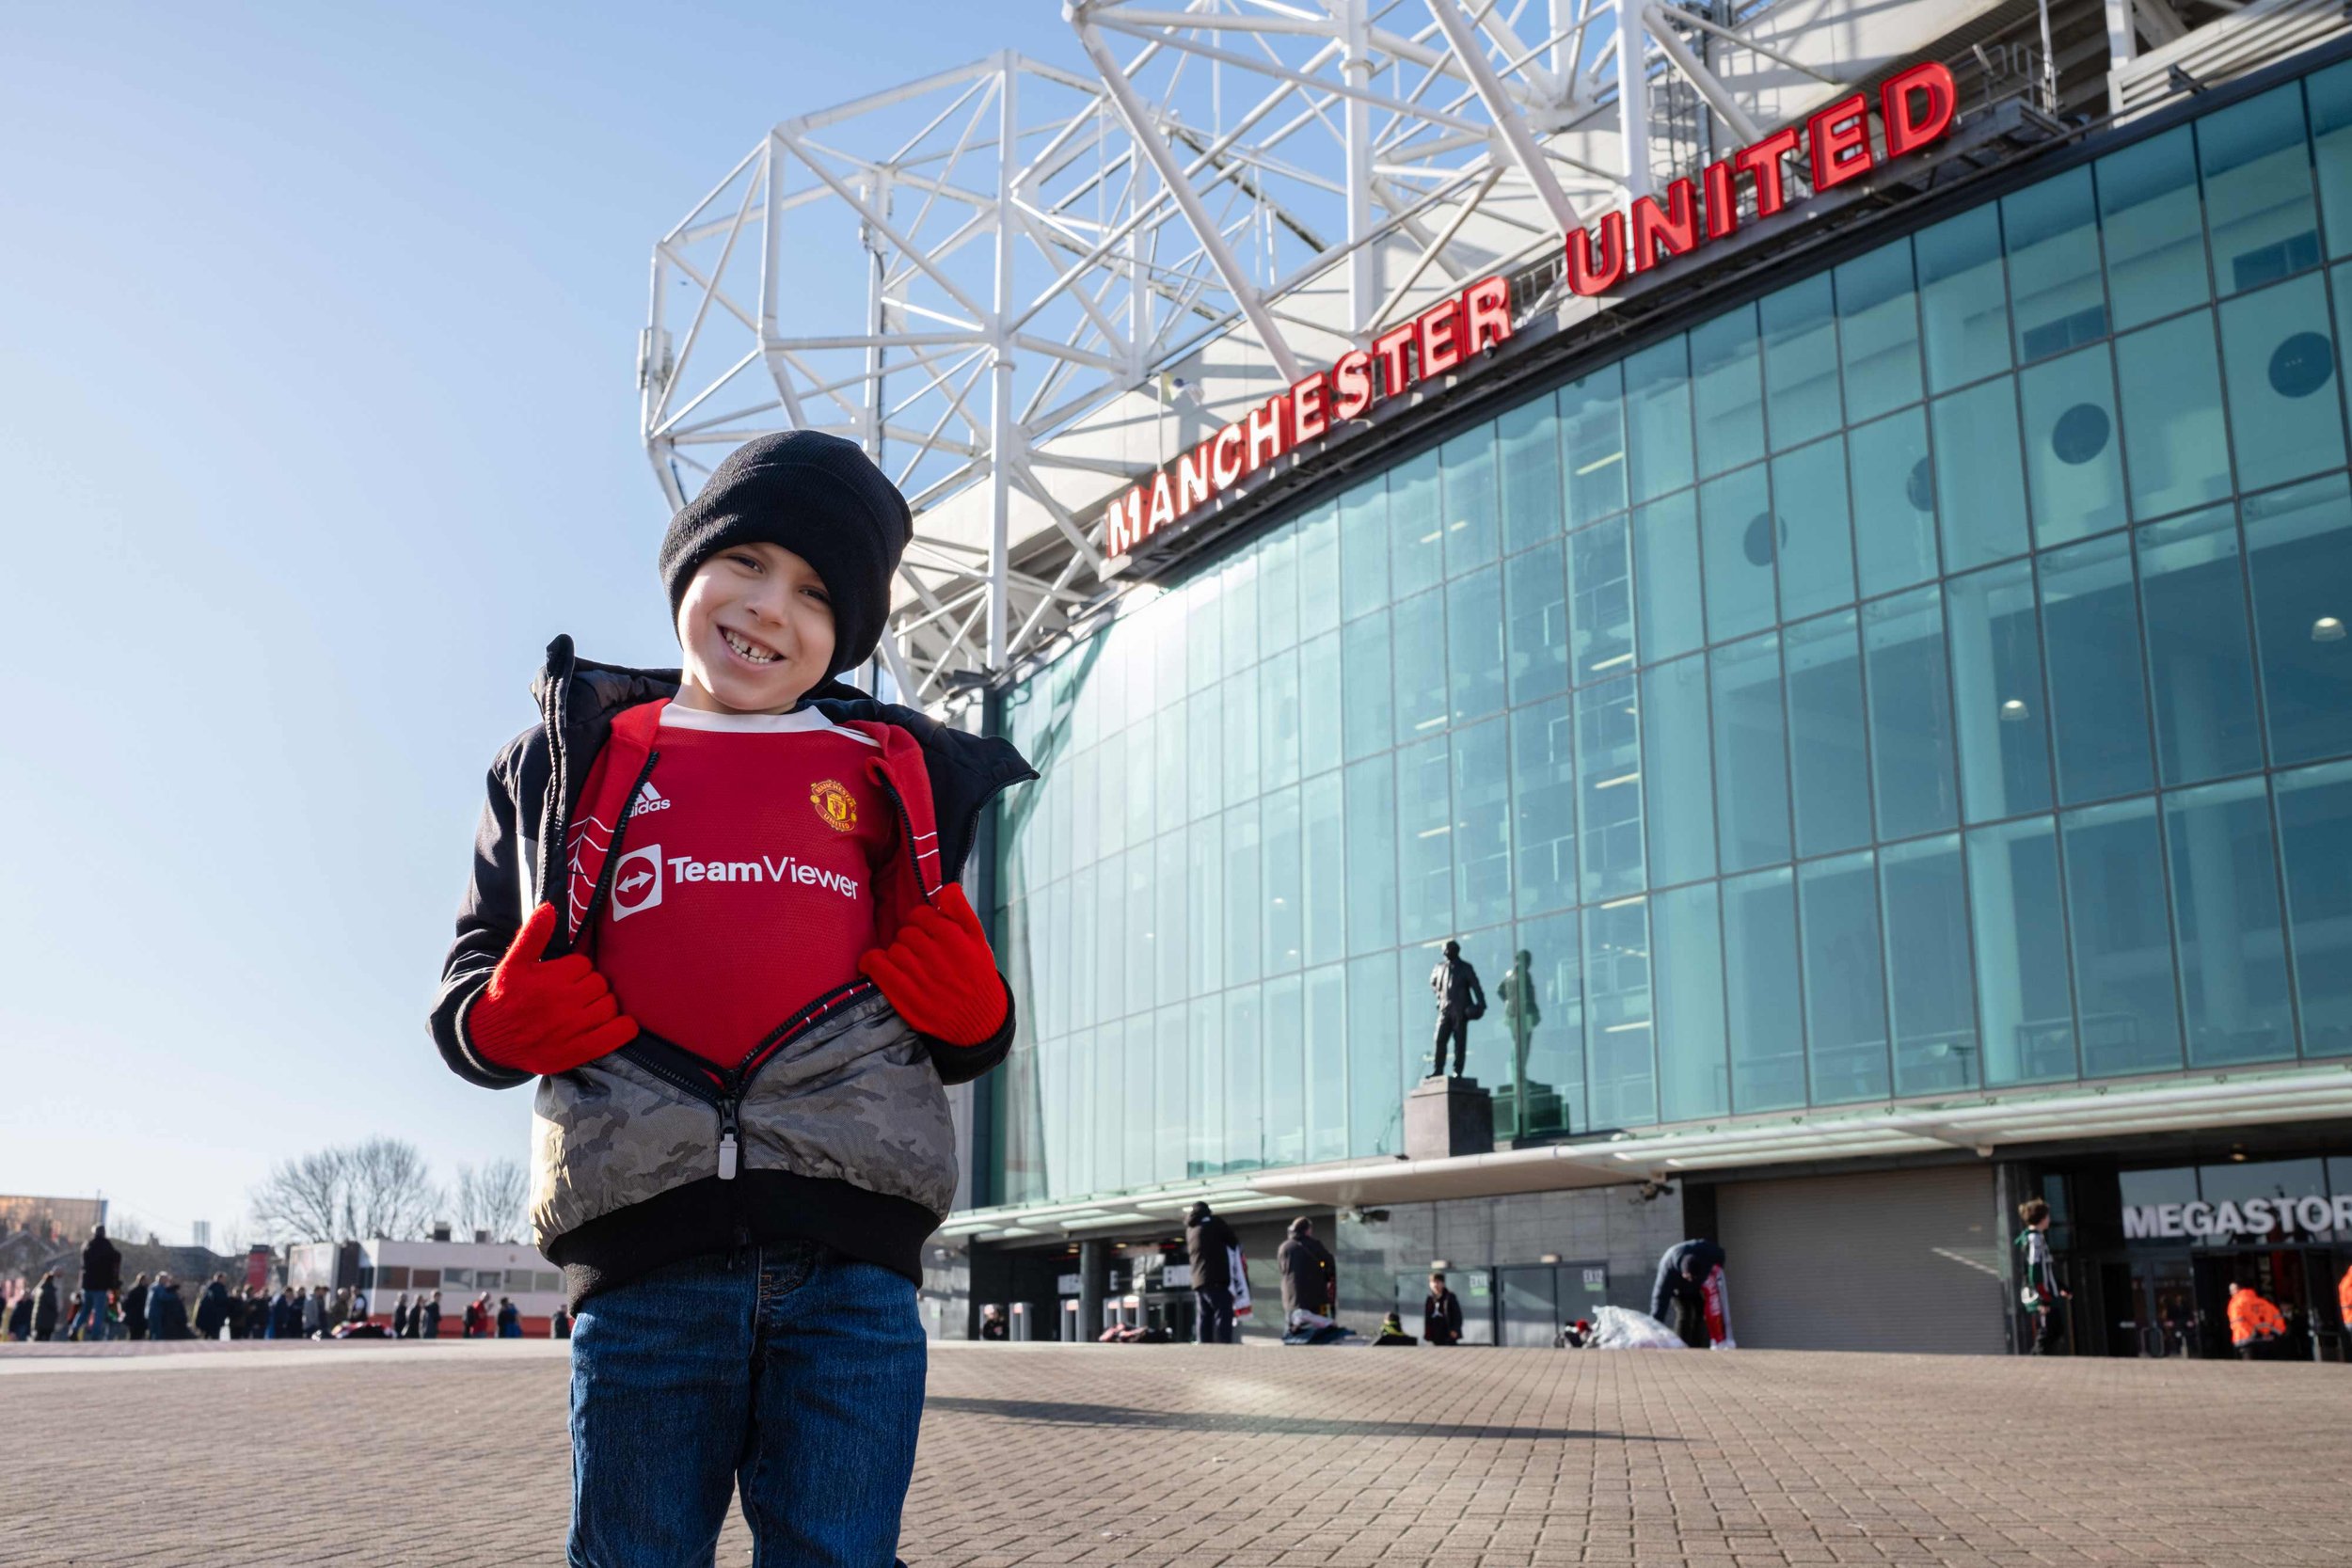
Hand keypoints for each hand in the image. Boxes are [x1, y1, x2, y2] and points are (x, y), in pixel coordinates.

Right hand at [467, 904, 637, 1073]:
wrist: (489, 1041)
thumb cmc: (505, 998)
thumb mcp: (512, 965)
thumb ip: (532, 935)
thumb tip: (548, 907)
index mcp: (548, 979)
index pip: (584, 964)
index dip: (577, 970)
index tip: (566, 978)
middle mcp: (561, 1003)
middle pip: (599, 984)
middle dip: (591, 987)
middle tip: (576, 996)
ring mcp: (570, 1029)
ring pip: (609, 1006)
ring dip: (604, 1006)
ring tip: (588, 1010)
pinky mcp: (576, 1052)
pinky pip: (616, 1034)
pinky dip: (623, 1028)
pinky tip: (619, 1024)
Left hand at [858, 883, 1009, 1046]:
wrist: (979, 1022)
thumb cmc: (978, 977)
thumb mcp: (979, 942)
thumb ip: (962, 913)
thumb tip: (947, 888)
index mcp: (955, 939)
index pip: (921, 915)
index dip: (922, 922)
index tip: (927, 933)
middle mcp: (937, 957)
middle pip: (906, 932)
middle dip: (911, 939)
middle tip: (920, 952)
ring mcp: (920, 978)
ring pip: (894, 949)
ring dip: (897, 954)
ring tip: (909, 964)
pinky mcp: (906, 998)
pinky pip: (878, 968)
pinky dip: (872, 962)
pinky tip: (875, 963)